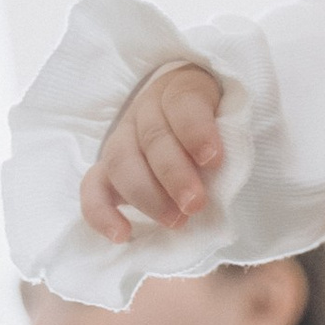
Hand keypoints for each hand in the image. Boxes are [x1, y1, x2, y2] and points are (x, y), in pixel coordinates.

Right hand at [80, 64, 225, 242]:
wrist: (189, 122)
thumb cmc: (220, 124)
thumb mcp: (232, 118)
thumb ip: (231, 137)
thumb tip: (227, 177)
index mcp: (182, 89)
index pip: (184, 103)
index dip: (196, 130)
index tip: (214, 160)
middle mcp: (147, 110)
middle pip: (153, 137)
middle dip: (174, 175)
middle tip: (195, 204)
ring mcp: (123, 138)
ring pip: (121, 162)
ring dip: (147, 196)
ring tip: (175, 221)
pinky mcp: (106, 168)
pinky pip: (92, 188)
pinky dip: (101, 213)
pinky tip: (121, 235)